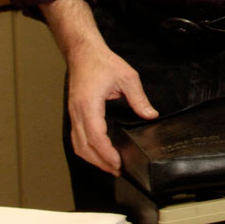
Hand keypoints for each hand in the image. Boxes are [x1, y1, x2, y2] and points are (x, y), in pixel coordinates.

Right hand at [63, 45, 158, 174]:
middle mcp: (77, 112)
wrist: (84, 53)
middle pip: (84, 147)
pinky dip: (87, 150)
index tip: (118, 163)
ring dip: (92, 159)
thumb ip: (139, 98)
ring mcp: (73, 114)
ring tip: (110, 167)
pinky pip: (76, 138)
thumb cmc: (102, 62)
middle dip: (100, 162)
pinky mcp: (74, 114)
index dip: (106, 154)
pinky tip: (98, 154)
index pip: (96, 136)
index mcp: (89, 104)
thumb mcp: (127, 77)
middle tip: (117, 171)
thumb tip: (150, 115)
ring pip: (78, 145)